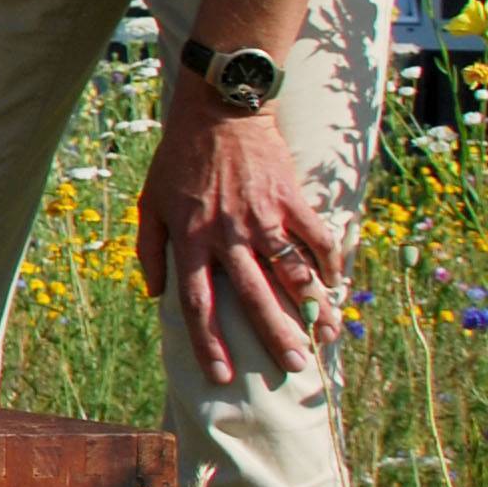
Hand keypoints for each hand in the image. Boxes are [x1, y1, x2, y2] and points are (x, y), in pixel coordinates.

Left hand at [136, 87, 340, 382]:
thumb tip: (155, 294)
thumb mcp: (149, 202)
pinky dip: (330, 263)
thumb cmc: (179, 158)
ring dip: (313, 307)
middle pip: (254, 297)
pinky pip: (317, 238)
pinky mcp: (292, 199)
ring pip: (293, 272)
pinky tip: (337, 285)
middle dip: (274, 337)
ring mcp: (263, 217)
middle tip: (293, 368)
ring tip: (327, 335)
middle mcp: (228, 235)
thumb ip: (150, 250)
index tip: (223, 377)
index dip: (210, 344)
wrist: (219, 109)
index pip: (199, 305)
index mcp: (191, 240)